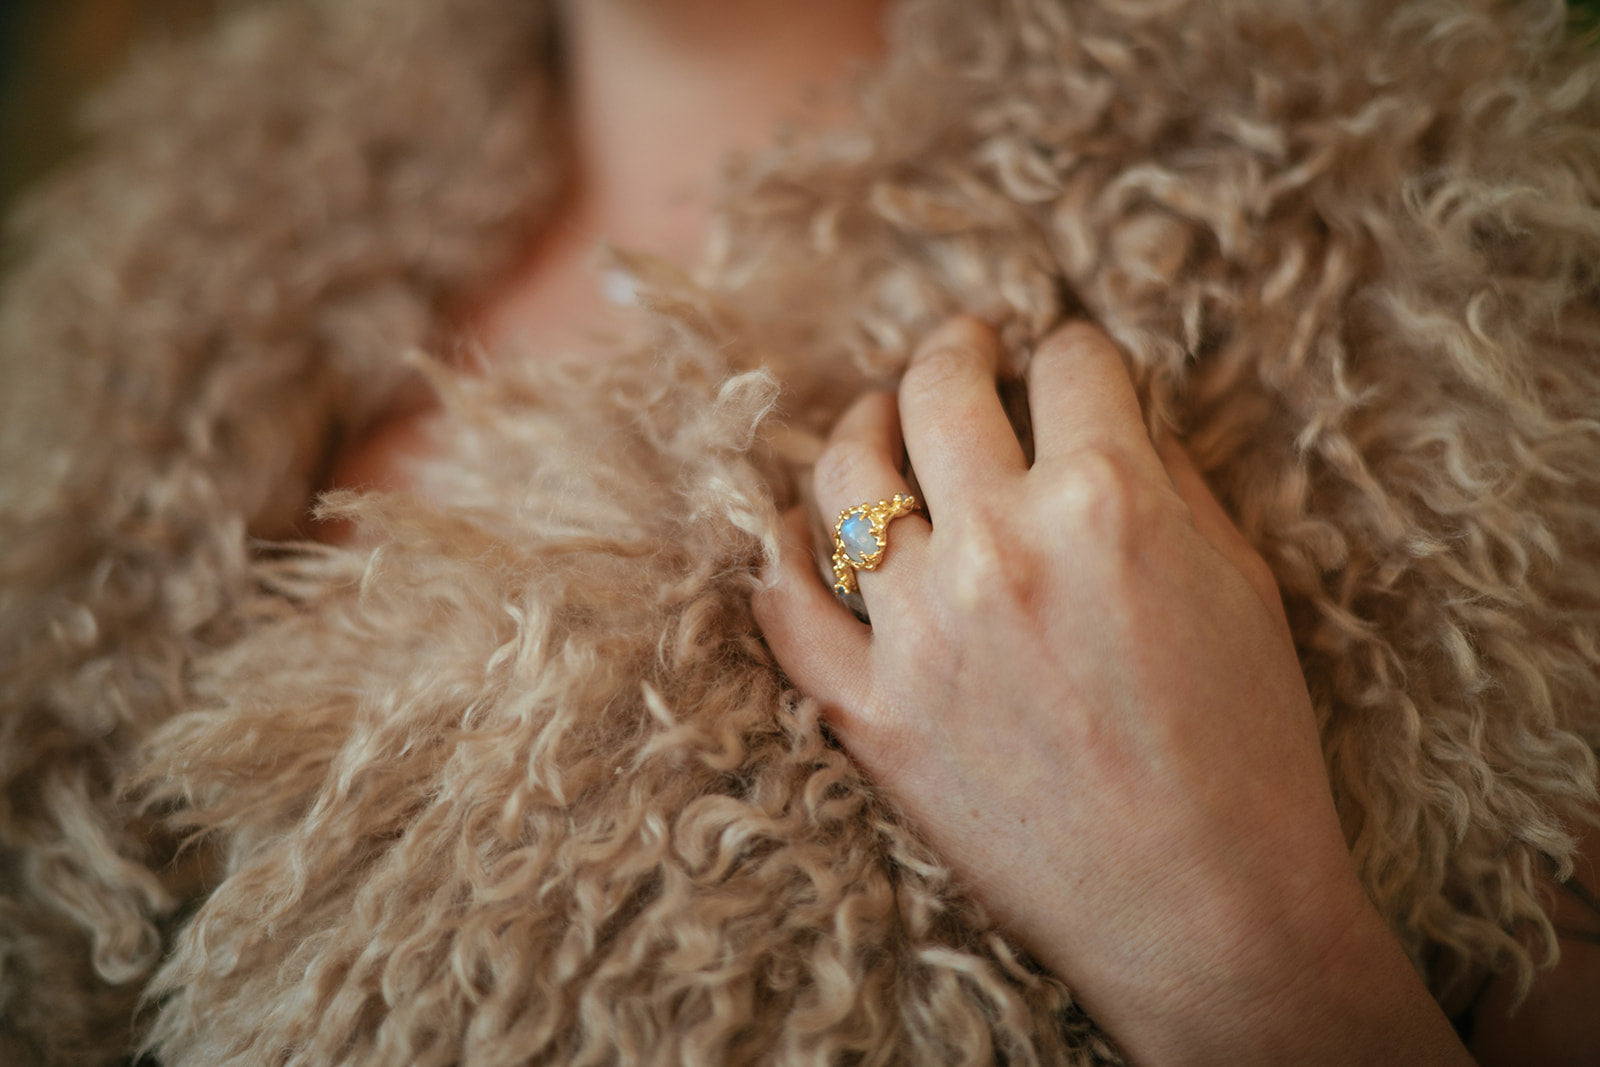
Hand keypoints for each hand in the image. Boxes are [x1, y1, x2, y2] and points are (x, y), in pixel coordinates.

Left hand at [754, 317, 1469, 1064]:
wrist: (1204, 911)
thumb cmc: (1248, 753)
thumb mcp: (1242, 586)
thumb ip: (1169, 479)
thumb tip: (1111, 413)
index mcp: (1109, 501)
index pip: (1072, 364)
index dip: (1077, 350)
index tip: (1071, 362)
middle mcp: (1000, 544)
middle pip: (942, 388)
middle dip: (959, 348)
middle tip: (966, 347)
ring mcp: (919, 628)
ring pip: (844, 472)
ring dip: (864, 422)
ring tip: (880, 416)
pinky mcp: (866, 709)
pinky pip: (783, 603)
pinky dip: (781, 549)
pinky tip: (796, 523)